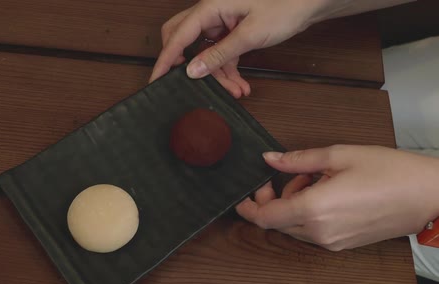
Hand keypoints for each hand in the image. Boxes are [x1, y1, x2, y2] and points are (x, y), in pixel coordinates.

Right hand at [149, 0, 327, 96]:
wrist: (310, 2)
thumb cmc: (285, 7)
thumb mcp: (250, 35)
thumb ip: (219, 54)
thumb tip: (192, 71)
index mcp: (210, 7)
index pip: (178, 36)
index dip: (166, 60)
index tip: (156, 80)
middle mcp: (212, 12)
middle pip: (183, 39)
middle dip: (185, 64)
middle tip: (187, 84)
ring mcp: (222, 21)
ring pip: (205, 51)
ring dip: (216, 74)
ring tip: (234, 91)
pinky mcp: (233, 30)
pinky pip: (221, 53)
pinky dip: (228, 69)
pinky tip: (239, 85)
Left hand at [236, 145, 438, 250]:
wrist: (429, 195)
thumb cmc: (389, 171)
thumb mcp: (338, 155)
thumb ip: (297, 159)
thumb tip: (269, 158)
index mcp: (314, 209)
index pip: (265, 217)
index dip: (249, 207)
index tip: (243, 195)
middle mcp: (319, 232)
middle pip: (277, 221)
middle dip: (275, 197)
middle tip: (293, 173)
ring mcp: (332, 242)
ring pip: (294, 226)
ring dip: (294, 204)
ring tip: (317, 178)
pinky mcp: (343, 245)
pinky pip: (312, 231)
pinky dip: (309, 213)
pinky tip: (328, 193)